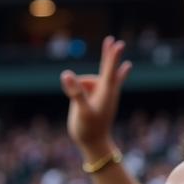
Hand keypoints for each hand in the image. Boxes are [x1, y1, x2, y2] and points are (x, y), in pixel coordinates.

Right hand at [61, 35, 131, 158]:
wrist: (92, 143)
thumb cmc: (89, 129)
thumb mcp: (82, 111)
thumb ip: (75, 92)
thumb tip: (67, 74)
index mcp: (105, 92)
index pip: (109, 70)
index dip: (112, 56)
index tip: (117, 44)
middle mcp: (105, 91)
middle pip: (107, 69)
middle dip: (109, 55)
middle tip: (113, 41)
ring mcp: (100, 94)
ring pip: (84, 81)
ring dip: (79, 87)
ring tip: (82, 109)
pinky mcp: (93, 98)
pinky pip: (84, 85)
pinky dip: (80, 87)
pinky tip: (84, 91)